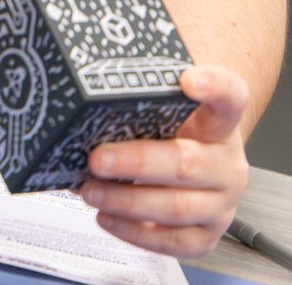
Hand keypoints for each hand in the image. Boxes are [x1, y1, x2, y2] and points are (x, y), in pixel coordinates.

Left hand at [78, 66, 249, 256]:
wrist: (200, 165)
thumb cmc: (177, 132)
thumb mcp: (169, 110)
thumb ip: (146, 98)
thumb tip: (88, 91)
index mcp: (220, 124)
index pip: (232, 97)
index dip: (214, 87)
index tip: (187, 79)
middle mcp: (226, 164)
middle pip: (186, 163)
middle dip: (137, 162)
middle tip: (98, 158)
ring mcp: (220, 204)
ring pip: (176, 207)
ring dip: (127, 202)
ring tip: (92, 191)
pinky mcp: (206, 236)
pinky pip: (171, 241)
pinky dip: (134, 232)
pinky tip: (107, 216)